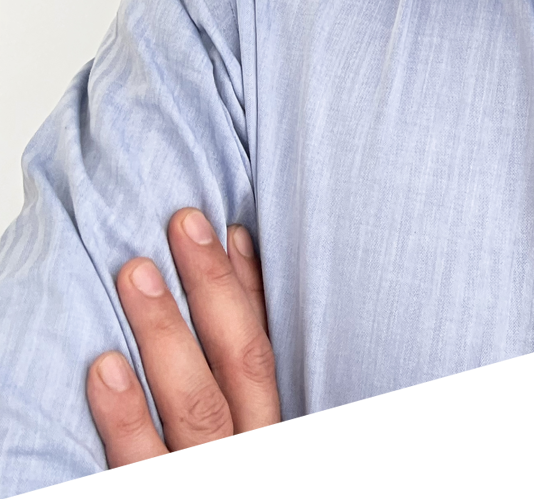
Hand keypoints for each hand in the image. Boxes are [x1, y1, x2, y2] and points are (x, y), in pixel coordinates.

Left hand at [86, 209, 280, 465]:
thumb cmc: (212, 474)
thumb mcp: (240, 434)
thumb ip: (229, 392)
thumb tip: (210, 305)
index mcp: (267, 429)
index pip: (264, 349)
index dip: (251, 287)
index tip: (230, 227)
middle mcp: (249, 451)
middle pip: (241, 363)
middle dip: (213, 288)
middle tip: (182, 223)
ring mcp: (205, 479)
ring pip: (197, 408)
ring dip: (167, 333)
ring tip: (136, 272)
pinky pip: (140, 467)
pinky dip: (124, 417)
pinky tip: (103, 368)